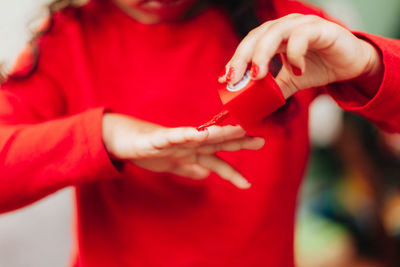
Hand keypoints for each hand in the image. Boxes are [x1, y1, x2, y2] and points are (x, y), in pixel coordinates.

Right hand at [102, 113, 264, 188]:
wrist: (122, 139)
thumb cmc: (148, 151)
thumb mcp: (173, 164)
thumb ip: (190, 168)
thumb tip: (207, 175)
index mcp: (191, 152)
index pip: (216, 162)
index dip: (232, 172)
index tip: (247, 184)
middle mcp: (188, 144)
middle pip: (216, 143)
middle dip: (238, 142)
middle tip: (261, 140)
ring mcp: (175, 139)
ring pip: (200, 135)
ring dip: (219, 134)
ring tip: (238, 131)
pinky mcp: (158, 138)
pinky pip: (173, 136)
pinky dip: (185, 134)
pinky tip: (197, 134)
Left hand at [219, 13, 382, 97]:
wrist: (350, 65)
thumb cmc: (318, 67)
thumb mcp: (290, 81)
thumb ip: (272, 88)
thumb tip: (252, 105)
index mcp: (274, 37)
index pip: (249, 45)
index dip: (235, 60)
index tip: (225, 79)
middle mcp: (285, 27)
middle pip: (256, 36)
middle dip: (242, 57)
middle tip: (234, 78)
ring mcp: (301, 25)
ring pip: (274, 33)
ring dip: (262, 55)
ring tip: (258, 76)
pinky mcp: (320, 28)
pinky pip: (301, 37)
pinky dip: (294, 54)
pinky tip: (296, 70)